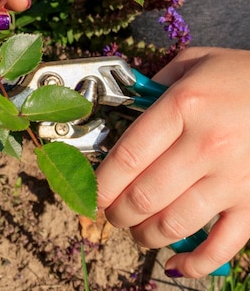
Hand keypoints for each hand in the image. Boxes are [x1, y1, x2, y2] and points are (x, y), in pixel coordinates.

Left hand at [96, 47, 249, 277]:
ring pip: (174, 224)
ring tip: (136, 230)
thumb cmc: (239, 75)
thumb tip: (121, 106)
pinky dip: (196, 263)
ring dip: (145, 235)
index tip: (90, 192)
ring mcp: (232, 176)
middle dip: (116, 212)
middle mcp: (206, 144)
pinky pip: (223, 244)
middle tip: (109, 211)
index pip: (128, 155)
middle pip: (144, 196)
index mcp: (184, 106)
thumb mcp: (193, 62)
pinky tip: (176, 263)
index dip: (101, 182)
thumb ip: (154, 84)